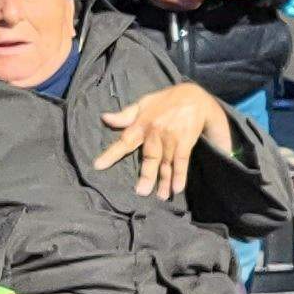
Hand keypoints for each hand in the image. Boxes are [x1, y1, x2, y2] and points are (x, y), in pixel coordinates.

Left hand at [95, 83, 235, 198]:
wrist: (194, 96)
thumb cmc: (165, 101)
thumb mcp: (143, 103)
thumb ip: (125, 115)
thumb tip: (104, 118)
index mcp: (142, 124)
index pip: (124, 141)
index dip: (111, 153)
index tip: (99, 166)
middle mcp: (155, 133)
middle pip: (150, 157)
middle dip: (147, 174)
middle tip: (141, 192)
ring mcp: (171, 139)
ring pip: (166, 163)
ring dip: (164, 180)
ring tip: (160, 196)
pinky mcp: (185, 143)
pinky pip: (182, 161)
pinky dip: (180, 174)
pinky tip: (178, 188)